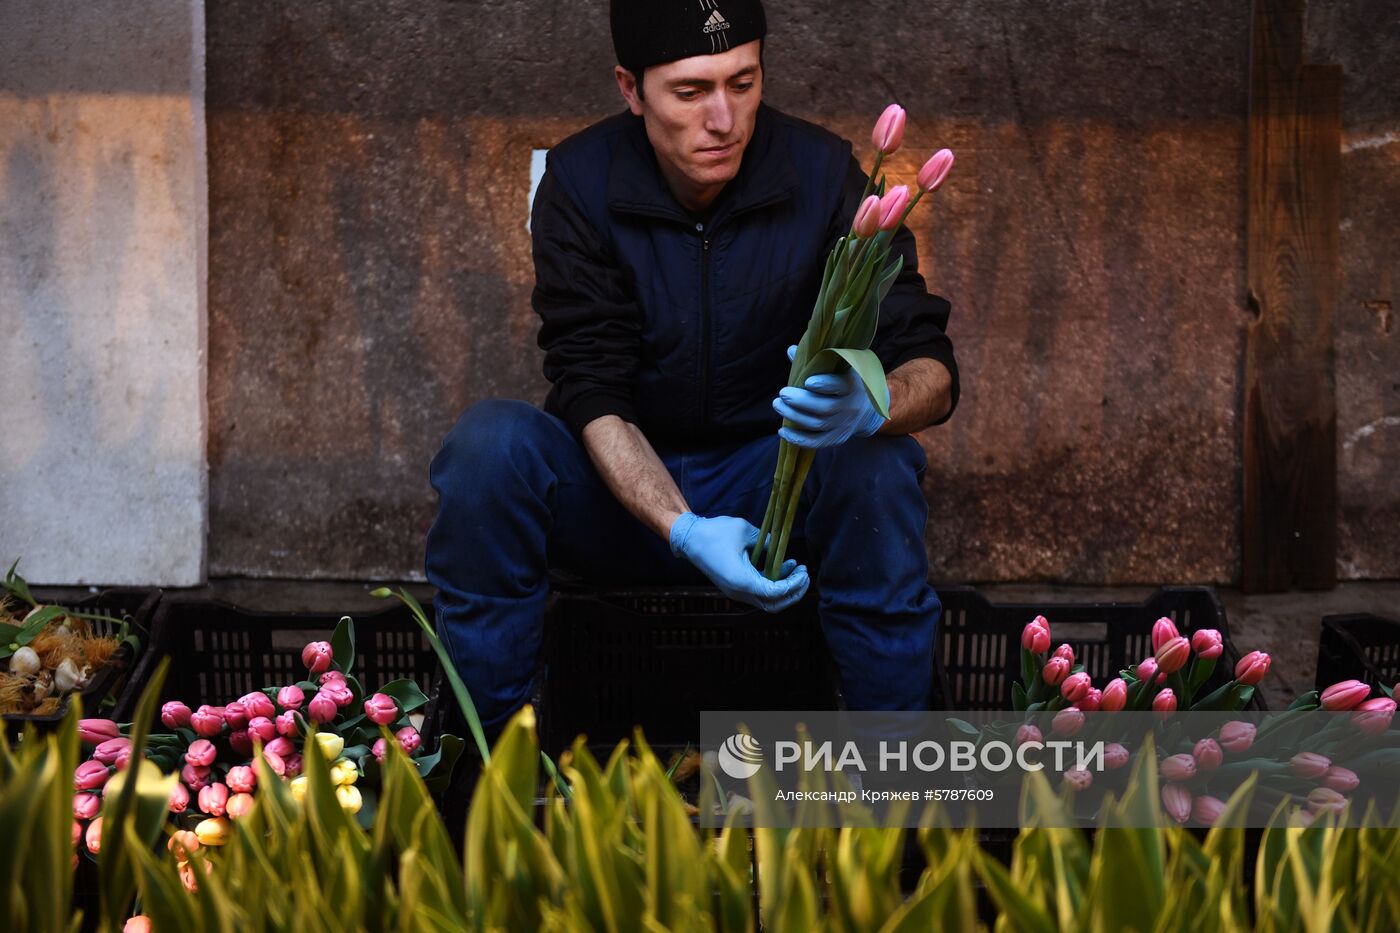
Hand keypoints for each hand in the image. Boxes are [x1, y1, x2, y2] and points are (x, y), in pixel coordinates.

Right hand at [669, 513, 809, 611]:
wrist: (689, 538)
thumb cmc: (715, 533)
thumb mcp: (745, 531)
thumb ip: (766, 541)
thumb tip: (780, 547)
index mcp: (742, 581)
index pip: (776, 593)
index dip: (793, 585)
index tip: (804, 572)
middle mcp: (739, 592)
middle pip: (774, 605)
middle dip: (793, 593)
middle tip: (806, 576)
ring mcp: (736, 592)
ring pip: (768, 600)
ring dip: (785, 588)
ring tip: (797, 568)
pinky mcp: (735, 587)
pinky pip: (759, 591)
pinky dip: (774, 583)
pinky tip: (784, 566)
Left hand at [773, 346, 887, 447]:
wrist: (869, 408)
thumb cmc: (848, 379)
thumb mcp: (842, 366)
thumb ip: (818, 360)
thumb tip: (791, 351)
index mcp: (853, 385)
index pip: (841, 386)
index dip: (824, 385)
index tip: (807, 382)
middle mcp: (851, 406)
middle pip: (824, 408)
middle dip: (800, 401)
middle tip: (782, 393)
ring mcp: (844, 424)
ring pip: (817, 424)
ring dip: (793, 416)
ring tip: (777, 405)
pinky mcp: (837, 438)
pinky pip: (816, 442)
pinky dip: (798, 439)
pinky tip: (782, 431)